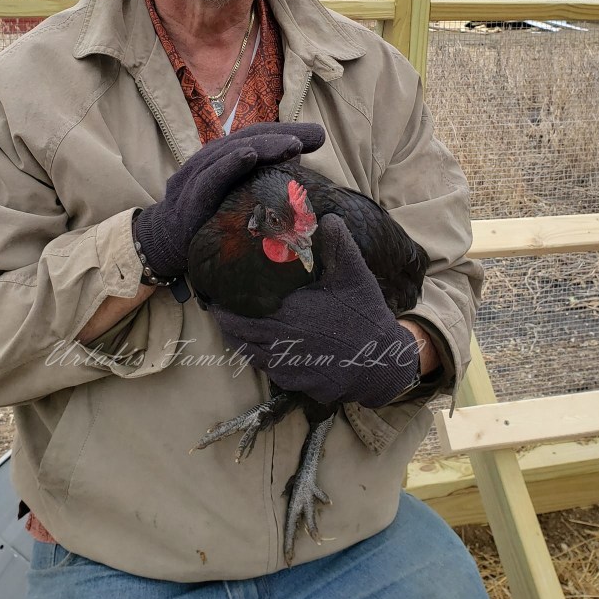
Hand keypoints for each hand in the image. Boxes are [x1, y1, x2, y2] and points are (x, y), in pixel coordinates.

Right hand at [135, 122, 324, 278]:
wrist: (164, 246)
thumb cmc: (208, 221)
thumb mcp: (240, 199)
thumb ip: (266, 182)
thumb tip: (302, 169)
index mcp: (224, 160)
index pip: (257, 138)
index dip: (286, 133)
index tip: (318, 137)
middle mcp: (209, 161)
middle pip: (247, 139)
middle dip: (282, 136)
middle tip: (314, 137)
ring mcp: (195, 178)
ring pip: (229, 153)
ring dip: (263, 146)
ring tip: (292, 144)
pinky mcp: (187, 200)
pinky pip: (209, 179)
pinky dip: (229, 165)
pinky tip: (249, 156)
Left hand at [210, 214, 420, 407]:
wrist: (382, 361)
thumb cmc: (365, 314)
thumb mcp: (354, 273)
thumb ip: (339, 244)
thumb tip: (328, 215)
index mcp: (289, 312)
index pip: (243, 311)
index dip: (225, 306)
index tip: (216, 296)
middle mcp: (282, 340)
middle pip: (240, 334)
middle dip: (226, 323)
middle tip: (217, 312)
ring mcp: (288, 365)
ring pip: (251, 355)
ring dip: (239, 342)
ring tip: (231, 330)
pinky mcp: (297, 382)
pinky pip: (269, 371)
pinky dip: (259, 359)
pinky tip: (259, 349)